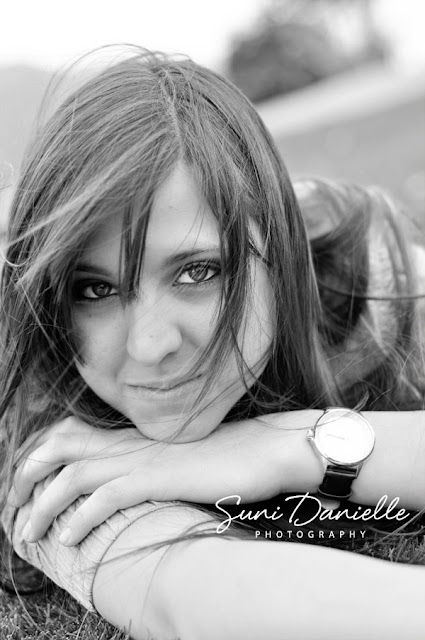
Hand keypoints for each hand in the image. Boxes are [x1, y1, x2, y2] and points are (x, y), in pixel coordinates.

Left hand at [10, 412, 319, 545]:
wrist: (263, 449)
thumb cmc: (228, 456)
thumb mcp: (179, 457)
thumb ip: (148, 464)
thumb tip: (127, 483)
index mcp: (134, 435)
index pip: (72, 433)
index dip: (40, 453)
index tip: (24, 482)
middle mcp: (132, 442)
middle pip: (61, 447)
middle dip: (27, 476)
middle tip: (11, 506)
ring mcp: (143, 458)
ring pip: (74, 475)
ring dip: (44, 505)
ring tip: (29, 532)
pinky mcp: (158, 477)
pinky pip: (105, 496)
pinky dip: (80, 518)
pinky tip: (69, 538)